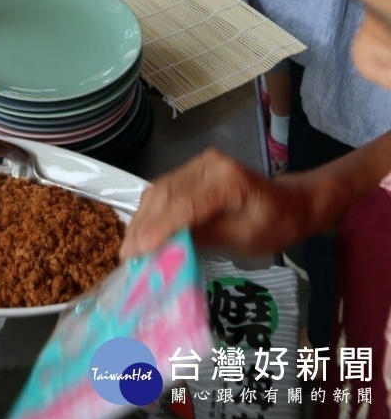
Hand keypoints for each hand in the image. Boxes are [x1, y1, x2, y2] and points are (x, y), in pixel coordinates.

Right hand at [120, 148, 304, 260]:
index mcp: (228, 179)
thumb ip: (207, 236)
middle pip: (166, 193)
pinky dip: (150, 210)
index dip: (159, 227)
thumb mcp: (247, 239)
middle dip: (143, 225)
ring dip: (142, 218)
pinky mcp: (192, 169)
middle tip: (126, 255)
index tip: (137, 251)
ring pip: (159, 189)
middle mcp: (209, 163)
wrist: (290, 203)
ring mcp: (199, 163)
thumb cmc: (276, 225)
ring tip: (129, 247)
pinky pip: (165, 188)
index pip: (185, 204)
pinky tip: (141, 231)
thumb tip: (168, 244)